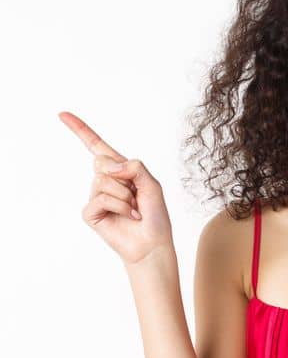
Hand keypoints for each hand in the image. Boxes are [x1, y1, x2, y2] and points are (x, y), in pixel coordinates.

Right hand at [59, 111, 173, 266]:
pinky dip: (120, 207)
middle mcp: (105, 180)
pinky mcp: (90, 212)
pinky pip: (102, 199)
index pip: (96, 146)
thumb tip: (108, 166)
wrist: (152, 243)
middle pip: (102, 161)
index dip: (80, 130)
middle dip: (124, 177)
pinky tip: (128, 216)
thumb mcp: (152, 184)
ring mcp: (95, 196)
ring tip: (133, 208)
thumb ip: (135, 167)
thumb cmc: (155, 215)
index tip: (63, 114)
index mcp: (119, 170)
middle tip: (136, 195)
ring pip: (104, 180)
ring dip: (126, 195)